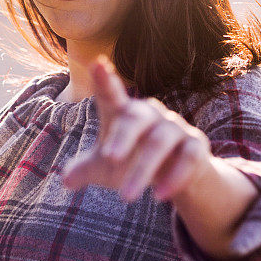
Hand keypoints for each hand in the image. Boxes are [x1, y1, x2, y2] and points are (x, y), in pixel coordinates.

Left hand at [61, 56, 211, 202]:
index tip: (97, 63)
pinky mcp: (196, 146)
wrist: (177, 175)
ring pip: (159, 142)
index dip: (105, 79)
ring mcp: (175, 128)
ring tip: (126, 197)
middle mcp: (150, 114)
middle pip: (135, 117)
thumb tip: (64, 180)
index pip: (112, 94)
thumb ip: (85, 170)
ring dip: (143, 170)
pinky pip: (188, 158)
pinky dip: (174, 177)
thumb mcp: (107, 168)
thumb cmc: (133, 161)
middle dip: (123, 136)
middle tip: (109, 157)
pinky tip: (159, 195)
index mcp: (124, 113)